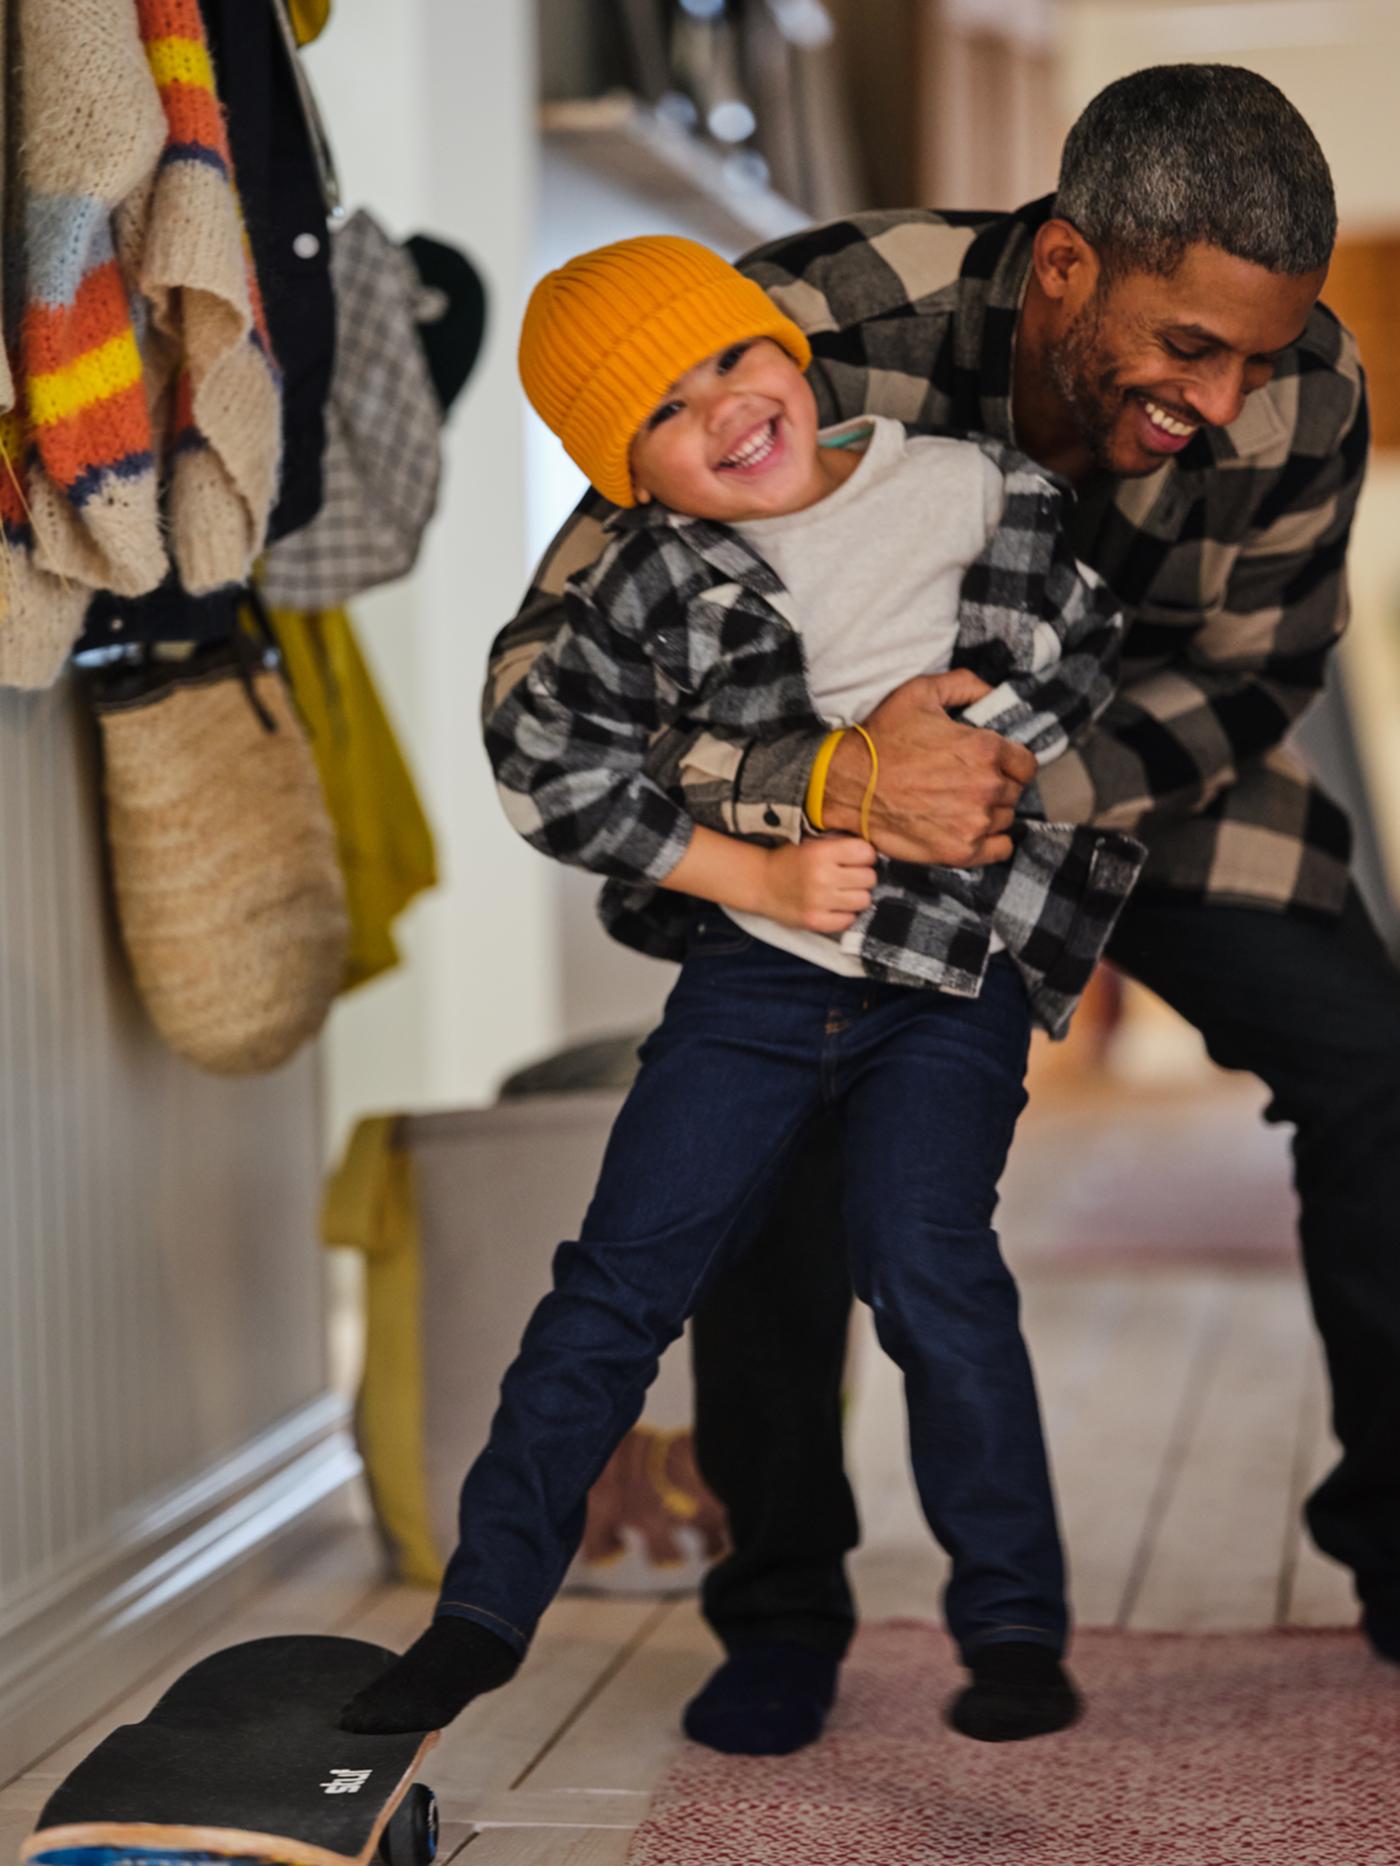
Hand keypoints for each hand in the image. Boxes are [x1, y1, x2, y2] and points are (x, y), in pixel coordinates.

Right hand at [759, 836, 876, 933]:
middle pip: (869, 878)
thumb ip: (839, 845)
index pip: (866, 853)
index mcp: (821, 852)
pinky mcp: (815, 921)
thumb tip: (873, 851)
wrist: (760, 882)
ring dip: (856, 896)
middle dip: (862, 876)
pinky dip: (845, 915)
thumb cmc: (789, 860)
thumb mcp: (812, 843)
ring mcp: (819, 902)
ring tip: (842, 893)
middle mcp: (822, 877)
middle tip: (848, 877)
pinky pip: (849, 920)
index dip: (864, 856)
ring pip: (863, 900)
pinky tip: (834, 907)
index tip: (857, 859)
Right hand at [823, 676, 1035, 865]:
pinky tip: (972, 830)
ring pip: (1006, 819)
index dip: (1011, 762)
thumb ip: (965, 684)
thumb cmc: (881, 739)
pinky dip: (992, 841)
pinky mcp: (960, 851)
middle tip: (970, 783)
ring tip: (964, 805)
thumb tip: (993, 692)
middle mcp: (987, 787)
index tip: (993, 764)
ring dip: (992, 812)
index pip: (1026, 763)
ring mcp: (975, 823)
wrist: (847, 785)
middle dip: (998, 785)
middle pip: (1014, 791)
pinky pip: (1000, 849)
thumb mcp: (920, 693)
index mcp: (985, 749)